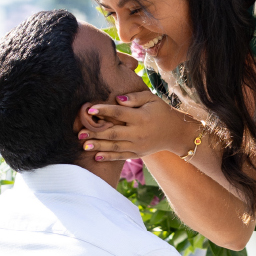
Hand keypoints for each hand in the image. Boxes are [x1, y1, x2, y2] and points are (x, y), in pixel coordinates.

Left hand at [80, 89, 198, 161]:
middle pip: (114, 133)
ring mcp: (138, 145)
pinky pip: (121, 156)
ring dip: (98, 146)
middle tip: (79, 133)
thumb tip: (118, 99)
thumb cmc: (161, 111)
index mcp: (141, 117)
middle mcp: (138, 133)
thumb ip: (135, 97)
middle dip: (96, 133)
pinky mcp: (137, 153)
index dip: (104, 111)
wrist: (175, 133)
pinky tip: (96, 156)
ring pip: (115, 146)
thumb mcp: (152, 99)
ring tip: (84, 145)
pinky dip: (109, 157)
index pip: (120, 114)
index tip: (90, 110)